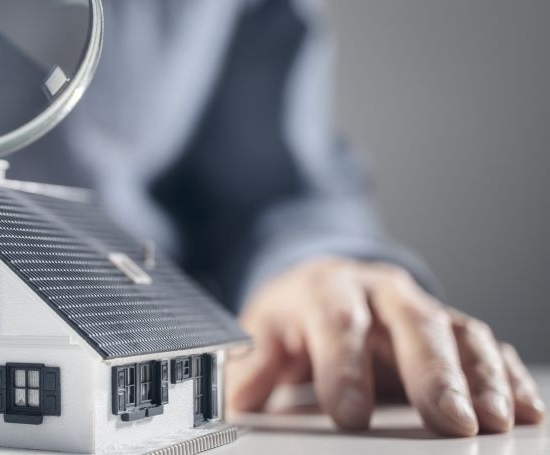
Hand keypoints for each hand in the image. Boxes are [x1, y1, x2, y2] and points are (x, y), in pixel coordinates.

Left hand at [228, 256, 544, 435]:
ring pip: (457, 333)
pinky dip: (508, 378)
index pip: (337, 323)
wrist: (324, 283)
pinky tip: (524, 409)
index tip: (349, 415)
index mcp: (328, 290)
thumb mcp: (263, 331)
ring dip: (480, 379)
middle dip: (433, 374)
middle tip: (449, 420)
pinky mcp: (452, 329)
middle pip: (412, 325)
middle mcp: (382, 293)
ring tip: (494, 421)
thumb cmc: (296, 315)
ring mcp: (422, 309)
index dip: (344, 367)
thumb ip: (252, 364)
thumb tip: (235, 396)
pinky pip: (487, 348)